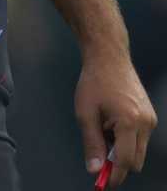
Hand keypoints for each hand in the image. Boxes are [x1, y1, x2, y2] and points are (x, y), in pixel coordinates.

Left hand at [75, 49, 156, 185]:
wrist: (109, 58)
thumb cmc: (94, 83)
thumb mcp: (85, 113)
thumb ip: (92, 143)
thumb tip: (95, 170)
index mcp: (129, 122)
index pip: (125, 161)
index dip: (114, 175)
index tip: (102, 183)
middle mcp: (145, 123)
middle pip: (135, 160)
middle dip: (117, 163)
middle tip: (97, 151)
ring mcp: (151, 120)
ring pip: (138, 151)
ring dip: (121, 149)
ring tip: (103, 127)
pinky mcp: (151, 117)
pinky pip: (140, 139)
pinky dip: (126, 139)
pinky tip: (111, 122)